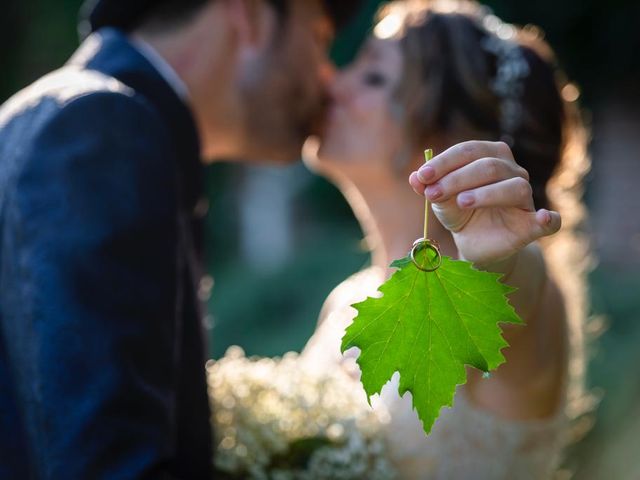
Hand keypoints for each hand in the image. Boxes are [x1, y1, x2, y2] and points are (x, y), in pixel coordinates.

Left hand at [409, 141, 560, 268]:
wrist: (476, 244)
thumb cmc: (461, 213)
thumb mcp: (441, 201)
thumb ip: (429, 188)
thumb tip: (414, 178)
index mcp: (490, 157)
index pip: (468, 151)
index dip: (444, 162)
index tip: (422, 176)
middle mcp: (512, 172)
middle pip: (489, 166)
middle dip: (457, 178)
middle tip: (433, 194)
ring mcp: (525, 198)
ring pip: (513, 187)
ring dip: (486, 194)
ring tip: (462, 202)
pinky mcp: (532, 225)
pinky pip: (549, 221)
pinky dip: (548, 219)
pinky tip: (543, 218)